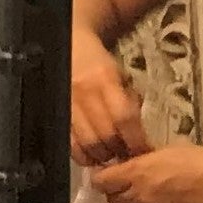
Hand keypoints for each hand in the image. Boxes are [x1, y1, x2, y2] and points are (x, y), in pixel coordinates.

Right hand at [69, 27, 151, 167]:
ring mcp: (68, 103)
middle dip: (120, 152)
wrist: (69, 44)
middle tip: (129, 158)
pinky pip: (70, 142)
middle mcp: (85, 92)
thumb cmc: (99, 61)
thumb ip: (129, 101)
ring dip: (103, 156)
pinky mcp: (57, 112)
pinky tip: (91, 156)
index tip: (145, 153)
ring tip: (111, 157)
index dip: (136, 140)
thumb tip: (140, 134)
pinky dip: (83, 155)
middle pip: (106, 135)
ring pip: (87, 143)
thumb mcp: (121, 74)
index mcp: (105, 78)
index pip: (124, 117)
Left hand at [92, 144, 202, 202]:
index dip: (102, 176)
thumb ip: (144, 158)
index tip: (109, 172)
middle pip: (110, 200)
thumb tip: (128, 161)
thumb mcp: (169, 150)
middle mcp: (141, 198)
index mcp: (140, 172)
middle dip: (112, 193)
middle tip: (123, 187)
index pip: (101, 180)